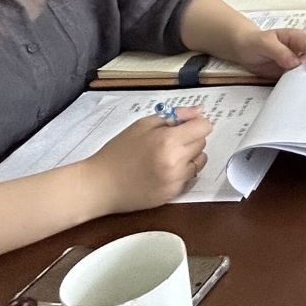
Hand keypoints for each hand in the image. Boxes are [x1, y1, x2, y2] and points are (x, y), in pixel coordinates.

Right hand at [83, 111, 213, 211]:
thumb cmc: (118, 152)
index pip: (204, 127)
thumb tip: (198, 111)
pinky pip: (190, 177)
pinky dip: (182, 172)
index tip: (186, 125)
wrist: (101, 185)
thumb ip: (174, 116)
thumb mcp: (142, 125)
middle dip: (190, 138)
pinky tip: (163, 170)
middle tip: (169, 140)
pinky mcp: (173, 194)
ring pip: (200, 161)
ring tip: (167, 156)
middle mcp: (176, 162)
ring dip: (190, 156)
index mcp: (168, 141)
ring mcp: (176, 181)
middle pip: (202, 143)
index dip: (196, 123)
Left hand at [230, 26, 305, 79]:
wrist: (244, 49)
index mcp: (296, 37)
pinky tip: (301, 91)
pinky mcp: (291, 74)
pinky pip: (299, 80)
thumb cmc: (254, 42)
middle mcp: (299, 50)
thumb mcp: (264, 43)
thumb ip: (279, 51)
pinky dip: (301, 86)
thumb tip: (295, 63)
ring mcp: (296, 63)